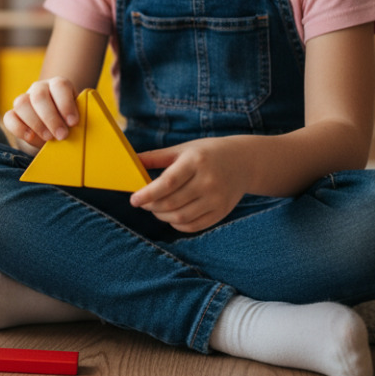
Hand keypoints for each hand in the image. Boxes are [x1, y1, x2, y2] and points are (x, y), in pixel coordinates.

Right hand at [3, 76, 79, 152]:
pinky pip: (9, 118)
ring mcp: (24, 100)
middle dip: (51, 118)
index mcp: (58, 85)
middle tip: (62, 135)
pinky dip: (19, 128)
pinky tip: (30, 137)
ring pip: (22, 104)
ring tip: (49, 138)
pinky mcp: (12, 114)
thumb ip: (77, 119)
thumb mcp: (76, 118)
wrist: (53, 133)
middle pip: (39, 95)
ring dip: (36, 123)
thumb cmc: (68, 124)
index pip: (59, 86)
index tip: (73, 122)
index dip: (66, 104)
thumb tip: (78, 126)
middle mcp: (39, 88)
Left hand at [130, 138, 247, 231]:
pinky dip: (177, 224)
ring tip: (155, 208)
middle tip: (142, 203)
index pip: (168, 183)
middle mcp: (208, 181)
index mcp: (196, 161)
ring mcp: (217, 199)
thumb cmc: (207, 153)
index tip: (134, 199)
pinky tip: (171, 216)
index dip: (148, 193)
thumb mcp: (183, 149)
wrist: (244, 162)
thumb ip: (156, 157)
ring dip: (161, 216)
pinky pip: (193, 225)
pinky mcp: (222, 212)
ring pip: (180, 217)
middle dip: (151, 206)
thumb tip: (130, 162)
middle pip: (172, 202)